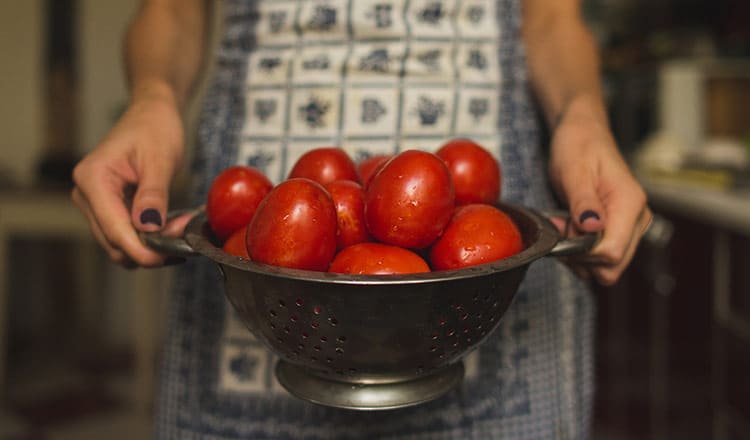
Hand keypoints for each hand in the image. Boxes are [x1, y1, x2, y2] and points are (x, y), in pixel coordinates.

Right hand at [71, 92, 185, 266]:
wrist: (151, 114)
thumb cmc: (155, 128)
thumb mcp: (160, 159)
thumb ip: (153, 195)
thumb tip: (147, 228)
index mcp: (93, 179)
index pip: (115, 230)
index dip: (143, 250)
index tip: (173, 254)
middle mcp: (86, 195)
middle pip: (115, 244)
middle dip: (151, 247)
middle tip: (186, 233)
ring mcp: (94, 204)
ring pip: (120, 244)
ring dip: (151, 245)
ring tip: (181, 227)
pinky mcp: (107, 209)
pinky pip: (126, 235)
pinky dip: (149, 238)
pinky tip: (172, 226)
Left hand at [548, 98, 651, 284]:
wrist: (583, 133)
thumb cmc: (578, 146)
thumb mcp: (574, 170)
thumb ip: (583, 201)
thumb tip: (592, 228)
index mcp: (630, 204)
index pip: (613, 252)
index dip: (583, 251)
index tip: (563, 228)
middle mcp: (637, 219)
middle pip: (612, 265)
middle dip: (580, 255)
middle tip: (560, 225)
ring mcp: (630, 226)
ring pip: (607, 265)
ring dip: (579, 254)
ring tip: (563, 223)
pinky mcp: (619, 229)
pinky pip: (601, 256)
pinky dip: (581, 250)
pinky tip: (569, 227)